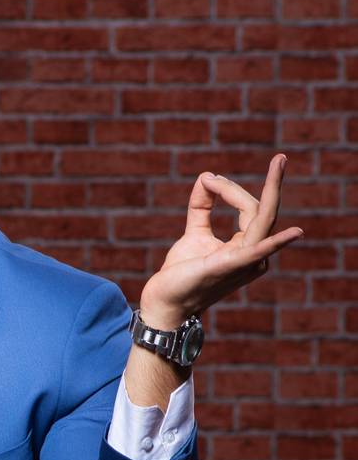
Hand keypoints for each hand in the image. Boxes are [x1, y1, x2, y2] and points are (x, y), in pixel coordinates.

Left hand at [140, 154, 303, 327]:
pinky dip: (276, 241)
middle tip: (279, 158)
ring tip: (279, 164)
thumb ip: (201, 206)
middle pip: (260, 210)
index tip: (209, 179)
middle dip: (262, 184)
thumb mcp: (194, 233)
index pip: (249, 208)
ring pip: (263, 219)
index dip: (229, 189)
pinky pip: (257, 251)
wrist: (164, 301)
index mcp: (245, 246)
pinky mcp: (230, 266)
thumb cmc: (181, 273)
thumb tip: (206, 177)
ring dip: (271, 190)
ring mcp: (244, 262)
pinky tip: (294, 233)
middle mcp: (253, 255)